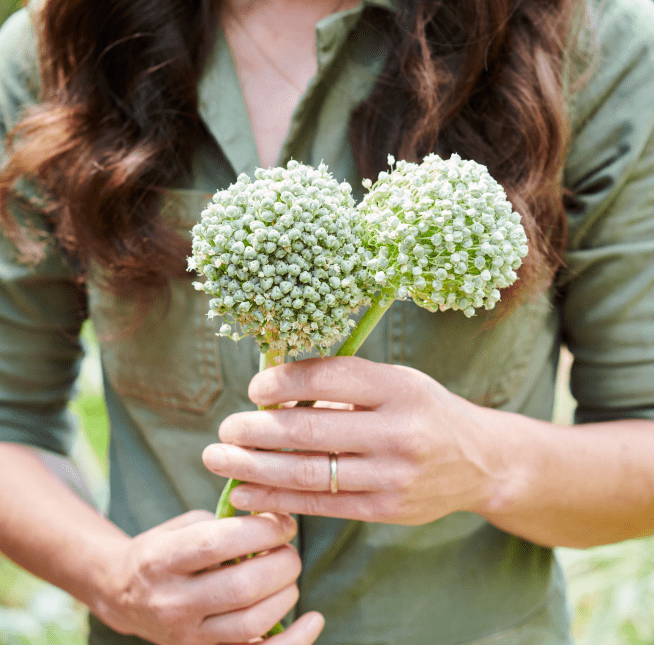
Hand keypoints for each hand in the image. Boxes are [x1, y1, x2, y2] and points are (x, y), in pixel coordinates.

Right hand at [96, 509, 323, 644]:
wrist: (123, 596)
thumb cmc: (164, 550)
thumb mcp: (183, 526)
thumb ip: (223, 523)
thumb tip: (276, 520)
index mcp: (162, 560)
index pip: (220, 542)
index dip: (262, 529)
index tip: (284, 523)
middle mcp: (172, 602)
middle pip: (243, 587)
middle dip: (282, 562)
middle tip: (289, 548)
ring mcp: (187, 637)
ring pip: (252, 623)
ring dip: (286, 594)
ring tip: (288, 575)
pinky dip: (293, 640)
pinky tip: (314, 620)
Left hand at [203, 357, 503, 525]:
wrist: (480, 462)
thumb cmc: (424, 410)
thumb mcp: (396, 381)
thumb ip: (343, 386)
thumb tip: (274, 391)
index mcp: (398, 387)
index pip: (328, 378)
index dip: (283, 382)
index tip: (255, 387)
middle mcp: (398, 432)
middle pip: (311, 430)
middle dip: (257, 430)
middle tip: (225, 428)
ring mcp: (393, 476)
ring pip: (310, 473)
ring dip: (255, 468)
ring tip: (220, 459)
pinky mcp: (387, 510)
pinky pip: (322, 505)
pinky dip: (277, 500)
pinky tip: (246, 492)